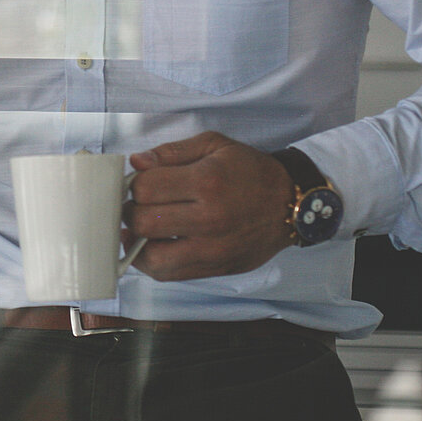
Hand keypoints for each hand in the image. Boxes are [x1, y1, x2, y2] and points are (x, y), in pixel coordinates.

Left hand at [125, 131, 295, 281]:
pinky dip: (152, 263)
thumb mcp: (214, 146)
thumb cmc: (250, 171)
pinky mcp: (216, 268)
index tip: (138, 183)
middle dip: (131, 211)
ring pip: (152, 257)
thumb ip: (171, 152)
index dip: (134, 185)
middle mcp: (208, 219)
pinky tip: (152, 247)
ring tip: (139, 229)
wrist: (291, 204)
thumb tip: (136, 163)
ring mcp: (212, 249)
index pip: (145, 189)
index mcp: (206, 182)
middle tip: (136, 205)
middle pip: (143, 222)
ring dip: (137, 242)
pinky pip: (170, 275)